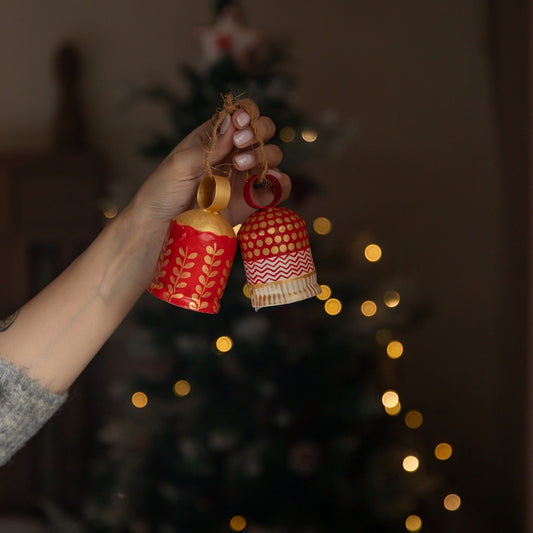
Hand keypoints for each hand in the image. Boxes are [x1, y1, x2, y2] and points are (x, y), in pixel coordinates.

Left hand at [132, 98, 290, 226]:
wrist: (160, 228)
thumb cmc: (163, 191)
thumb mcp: (180, 163)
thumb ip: (209, 146)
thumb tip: (233, 124)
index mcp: (215, 138)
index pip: (241, 116)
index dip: (247, 114)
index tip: (239, 123)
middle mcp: (233, 154)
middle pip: (263, 132)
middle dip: (258, 133)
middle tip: (239, 145)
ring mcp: (243, 178)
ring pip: (272, 157)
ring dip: (265, 155)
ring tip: (239, 166)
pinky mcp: (251, 203)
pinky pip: (276, 191)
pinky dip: (281, 183)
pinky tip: (272, 180)